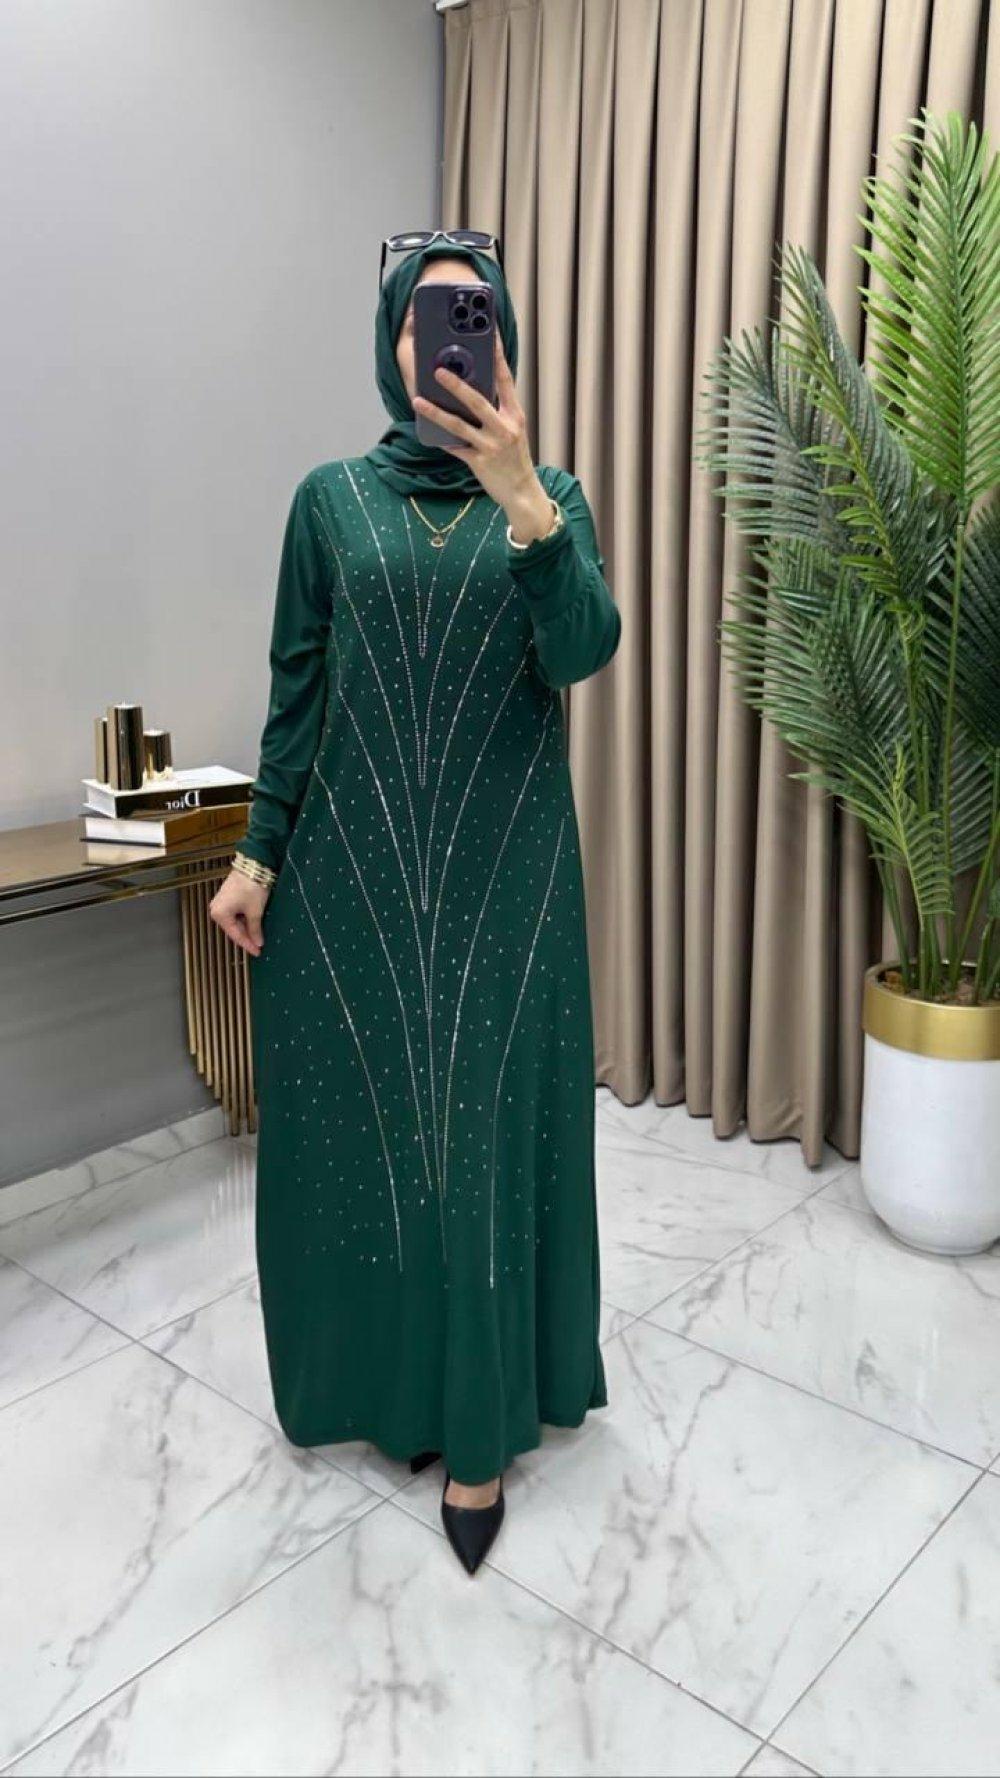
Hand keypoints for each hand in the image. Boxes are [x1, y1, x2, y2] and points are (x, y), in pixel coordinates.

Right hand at [210, 869, 268, 955]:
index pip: (235, 935)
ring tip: (258, 937)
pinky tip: (253, 925)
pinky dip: (244, 920)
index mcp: (219, 914)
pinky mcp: (227, 897)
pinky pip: (235, 914)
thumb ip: (255, 929)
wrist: (253, 865)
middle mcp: (216, 909)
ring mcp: (220, 903)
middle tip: (259, 946)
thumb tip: (258, 942)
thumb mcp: (255, 911)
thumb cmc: (252, 888)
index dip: (248, 945)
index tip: (258, 952)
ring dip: (246, 929)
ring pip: (234, 922)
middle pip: (233, 929)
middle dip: (247, 937)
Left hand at [412, 333, 549, 531]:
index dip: (497, 357)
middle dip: (456, 385)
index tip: (489, 336)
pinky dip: (442, 441)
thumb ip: (497, 413)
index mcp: (515, 415)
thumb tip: (471, 394)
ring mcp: (492, 446)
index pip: (506, 380)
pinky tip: (429, 434)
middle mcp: (505, 428)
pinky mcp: (479, 462)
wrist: (522, 492)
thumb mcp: (513, 431)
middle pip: (478, 401)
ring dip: (436, 412)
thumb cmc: (515, 459)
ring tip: (418, 401)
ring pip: (459, 425)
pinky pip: (455, 448)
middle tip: (438, 370)